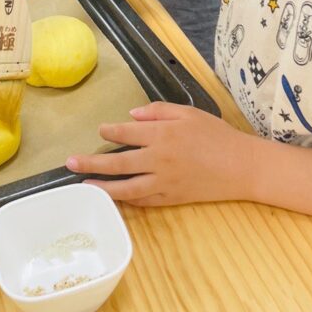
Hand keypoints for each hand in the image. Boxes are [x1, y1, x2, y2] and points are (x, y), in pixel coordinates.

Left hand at [66, 102, 259, 205]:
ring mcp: (164, 182)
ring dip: (103, 186)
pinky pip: (144, 201)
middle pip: (118, 163)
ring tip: (84, 185)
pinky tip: (114, 197)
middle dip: (92, 162)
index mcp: (163, 134)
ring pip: (126, 188)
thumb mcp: (189, 113)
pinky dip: (126, 200)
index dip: (110, 132)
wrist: (241, 166)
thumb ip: (158, 111)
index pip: (127, 133)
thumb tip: (130, 116)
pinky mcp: (171, 198)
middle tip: (70, 162)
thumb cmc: (216, 134)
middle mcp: (159, 159)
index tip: (100, 131)